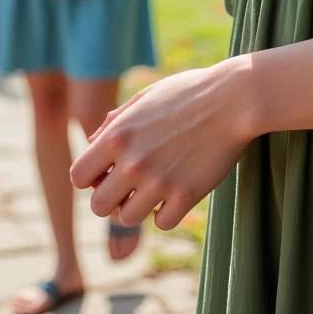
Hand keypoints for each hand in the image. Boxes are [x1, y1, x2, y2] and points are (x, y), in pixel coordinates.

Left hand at [70, 60, 251, 230]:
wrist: (234, 98)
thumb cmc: (190, 92)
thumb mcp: (147, 97)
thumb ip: (116, 120)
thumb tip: (93, 141)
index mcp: (117, 134)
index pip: (78, 176)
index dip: (91, 178)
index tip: (107, 172)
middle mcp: (133, 161)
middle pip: (98, 207)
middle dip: (111, 199)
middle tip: (130, 186)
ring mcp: (159, 181)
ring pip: (128, 219)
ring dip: (139, 206)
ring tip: (156, 185)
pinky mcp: (186, 196)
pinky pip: (162, 222)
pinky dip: (167, 212)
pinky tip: (177, 191)